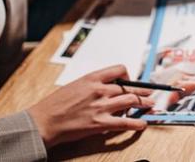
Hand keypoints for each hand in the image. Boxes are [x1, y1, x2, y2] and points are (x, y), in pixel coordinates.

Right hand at [27, 65, 153, 148]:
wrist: (44, 121)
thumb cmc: (55, 104)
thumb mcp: (74, 86)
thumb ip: (92, 86)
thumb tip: (107, 88)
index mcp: (92, 78)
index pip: (119, 70)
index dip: (128, 76)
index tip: (131, 81)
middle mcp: (99, 90)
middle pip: (128, 87)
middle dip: (142, 91)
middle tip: (150, 94)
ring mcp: (101, 106)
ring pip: (130, 101)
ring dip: (143, 104)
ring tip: (150, 105)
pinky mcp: (100, 123)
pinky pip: (125, 122)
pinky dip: (137, 123)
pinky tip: (142, 124)